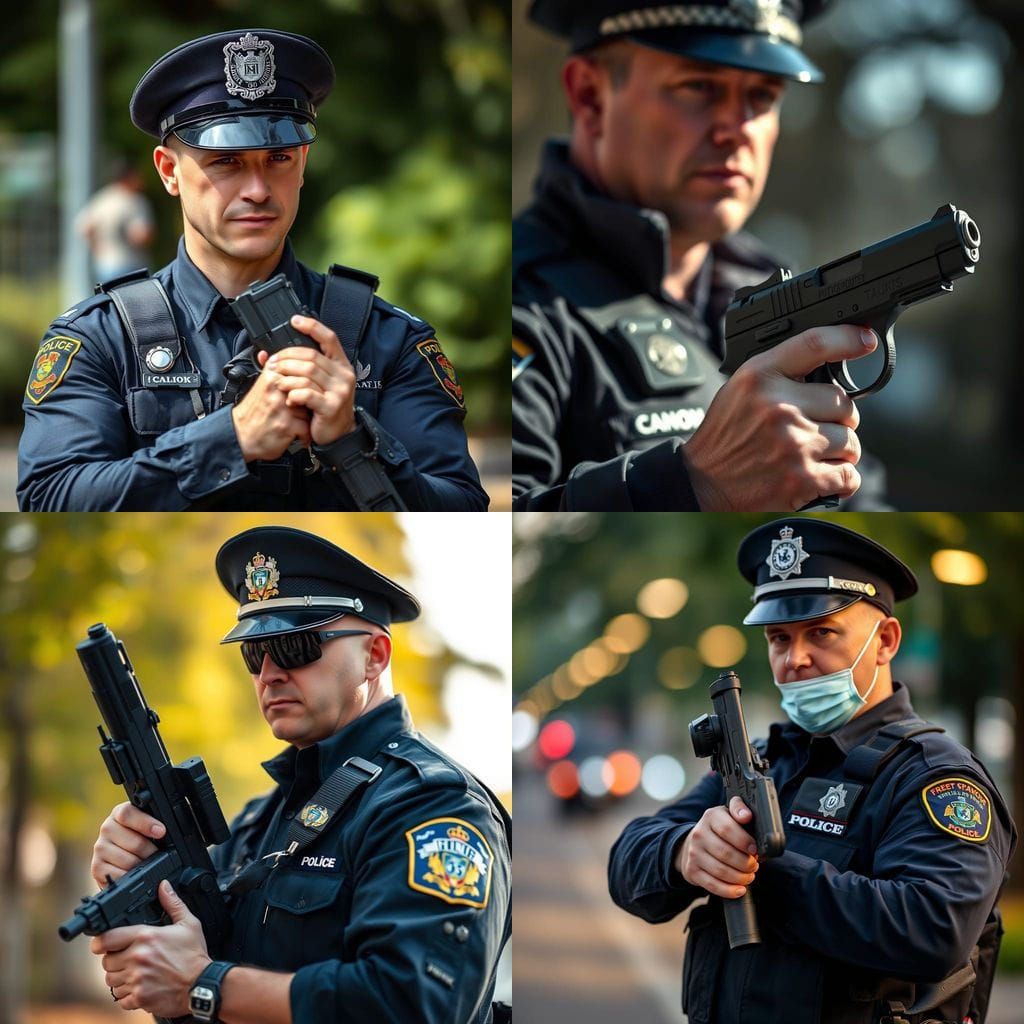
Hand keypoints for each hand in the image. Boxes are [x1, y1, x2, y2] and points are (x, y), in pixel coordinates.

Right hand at [90, 801, 165, 889]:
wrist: (123, 859)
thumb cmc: (141, 838)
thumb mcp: (147, 826)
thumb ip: (153, 825)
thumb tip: (162, 831)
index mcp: (119, 813)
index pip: (127, 814)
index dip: (146, 823)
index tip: (161, 832)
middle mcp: (107, 828)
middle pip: (134, 841)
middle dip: (150, 851)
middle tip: (156, 854)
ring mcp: (100, 848)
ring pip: (128, 860)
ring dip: (141, 865)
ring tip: (145, 863)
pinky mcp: (96, 867)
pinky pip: (118, 874)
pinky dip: (130, 876)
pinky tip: (133, 872)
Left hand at [91, 880, 210, 1016]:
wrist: (202, 984)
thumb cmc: (194, 954)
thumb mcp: (188, 923)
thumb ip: (172, 903)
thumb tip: (163, 886)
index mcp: (146, 937)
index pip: (107, 939)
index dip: (100, 942)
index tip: (102, 944)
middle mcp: (137, 958)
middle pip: (106, 961)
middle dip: (114, 960)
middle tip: (126, 958)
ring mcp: (137, 980)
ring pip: (111, 981)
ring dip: (119, 978)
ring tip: (133, 973)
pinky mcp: (139, 998)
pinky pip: (119, 998)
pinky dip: (126, 994)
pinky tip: (138, 987)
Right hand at [231, 348, 311, 461]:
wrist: (240, 436)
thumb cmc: (252, 412)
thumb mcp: (257, 386)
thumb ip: (267, 371)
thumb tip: (266, 354)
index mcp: (271, 376)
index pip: (302, 372)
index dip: (305, 384)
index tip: (299, 393)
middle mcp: (276, 389)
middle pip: (309, 389)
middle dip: (308, 400)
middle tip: (300, 409)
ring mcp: (282, 407)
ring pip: (310, 408)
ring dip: (306, 417)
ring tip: (294, 421)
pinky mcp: (287, 425)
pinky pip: (307, 427)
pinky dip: (304, 433)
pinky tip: (294, 433)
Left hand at [265, 314, 357, 445]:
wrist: (337, 435)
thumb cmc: (324, 408)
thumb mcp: (316, 384)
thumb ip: (297, 368)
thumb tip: (266, 355)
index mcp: (341, 365)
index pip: (329, 338)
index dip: (312, 326)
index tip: (294, 321)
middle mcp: (343, 375)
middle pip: (311, 356)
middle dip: (287, 358)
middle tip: (272, 364)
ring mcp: (339, 391)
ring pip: (307, 373)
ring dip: (286, 376)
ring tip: (277, 382)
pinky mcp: (331, 406)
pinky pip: (306, 393)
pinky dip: (293, 393)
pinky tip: (289, 399)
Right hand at [676, 796, 759, 899]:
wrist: (694, 843)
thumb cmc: (720, 830)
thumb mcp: (729, 814)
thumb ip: (740, 809)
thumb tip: (746, 815)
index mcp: (711, 817)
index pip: (727, 829)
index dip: (744, 842)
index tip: (755, 850)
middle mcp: (699, 833)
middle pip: (726, 853)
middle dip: (746, 863)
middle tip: (754, 865)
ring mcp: (694, 853)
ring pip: (721, 871)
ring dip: (740, 878)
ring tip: (749, 876)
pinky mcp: (692, 870)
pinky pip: (712, 885)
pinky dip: (729, 890)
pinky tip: (739, 889)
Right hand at [685, 325, 874, 509]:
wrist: (702, 482)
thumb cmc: (726, 434)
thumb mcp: (741, 387)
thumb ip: (781, 370)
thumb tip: (834, 356)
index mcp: (760, 378)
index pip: (815, 344)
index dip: (849, 338)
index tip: (865, 341)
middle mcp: (779, 408)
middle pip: (844, 404)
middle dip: (836, 419)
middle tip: (810, 428)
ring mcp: (794, 445)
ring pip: (850, 442)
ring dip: (838, 451)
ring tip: (810, 454)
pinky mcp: (803, 479)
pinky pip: (848, 475)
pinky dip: (841, 479)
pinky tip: (818, 475)